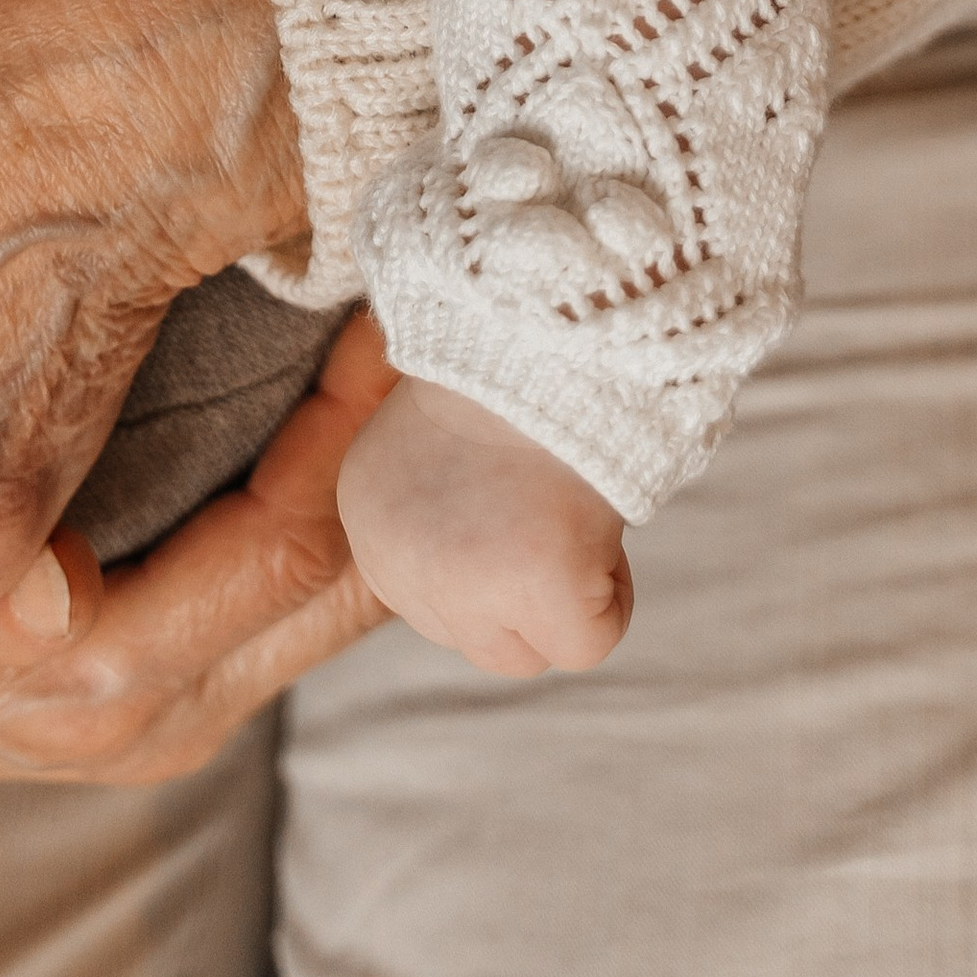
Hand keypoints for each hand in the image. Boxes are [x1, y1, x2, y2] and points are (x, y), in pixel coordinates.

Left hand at [336, 373, 629, 676]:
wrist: (550, 325)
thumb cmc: (516, 365)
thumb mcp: (438, 441)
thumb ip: (440, 509)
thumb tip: (483, 558)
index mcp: (364, 514)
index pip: (435, 594)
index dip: (493, 549)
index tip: (512, 484)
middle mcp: (392, 561)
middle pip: (477, 636)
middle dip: (525, 584)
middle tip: (546, 493)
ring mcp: (458, 586)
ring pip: (530, 651)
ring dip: (566, 593)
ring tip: (568, 503)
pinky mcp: (533, 595)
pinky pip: (587, 643)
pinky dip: (612, 594)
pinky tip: (595, 520)